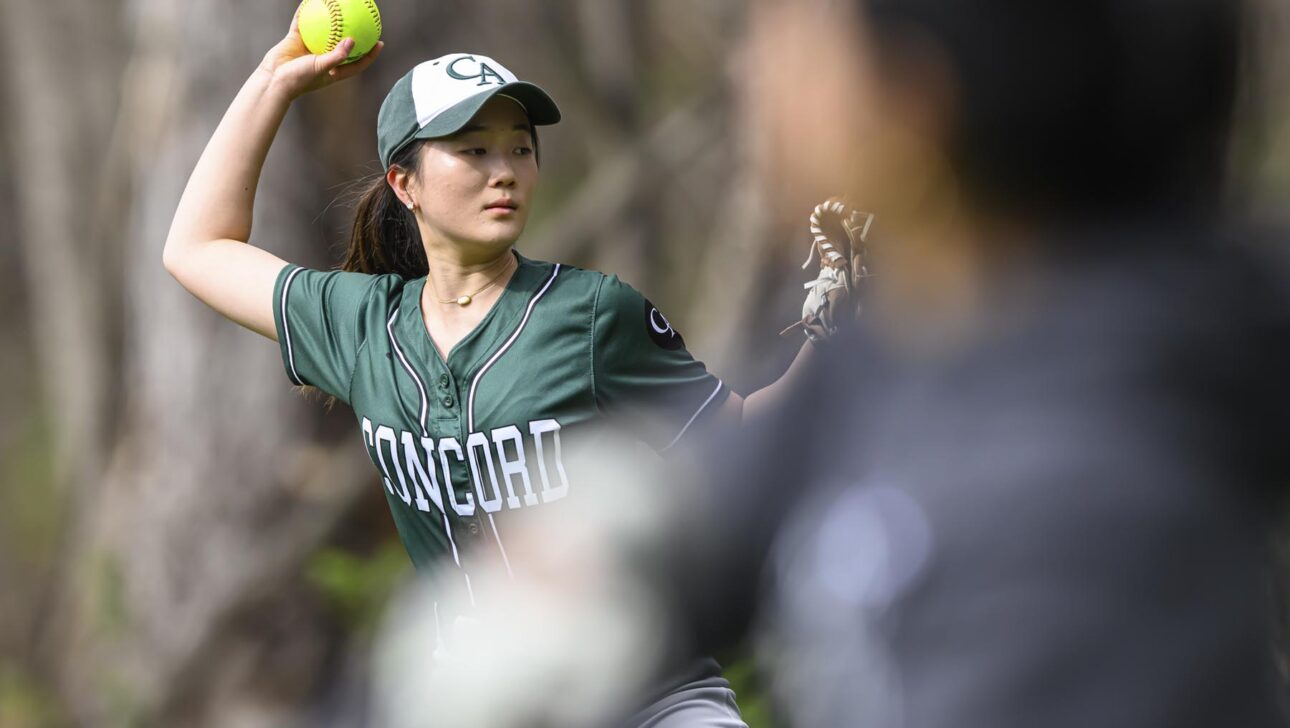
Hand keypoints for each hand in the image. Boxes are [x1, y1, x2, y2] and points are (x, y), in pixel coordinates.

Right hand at [258, 10, 382, 99]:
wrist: (273, 80)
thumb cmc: (299, 79)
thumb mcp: (321, 68)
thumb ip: (337, 55)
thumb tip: (352, 40)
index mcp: (334, 71)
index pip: (357, 63)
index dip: (370, 54)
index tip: (380, 43)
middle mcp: (324, 59)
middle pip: (343, 45)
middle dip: (353, 34)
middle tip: (365, 21)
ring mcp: (310, 49)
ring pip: (323, 31)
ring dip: (330, 20)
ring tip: (338, 6)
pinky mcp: (296, 40)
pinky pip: (302, 23)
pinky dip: (306, 12)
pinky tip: (310, 0)